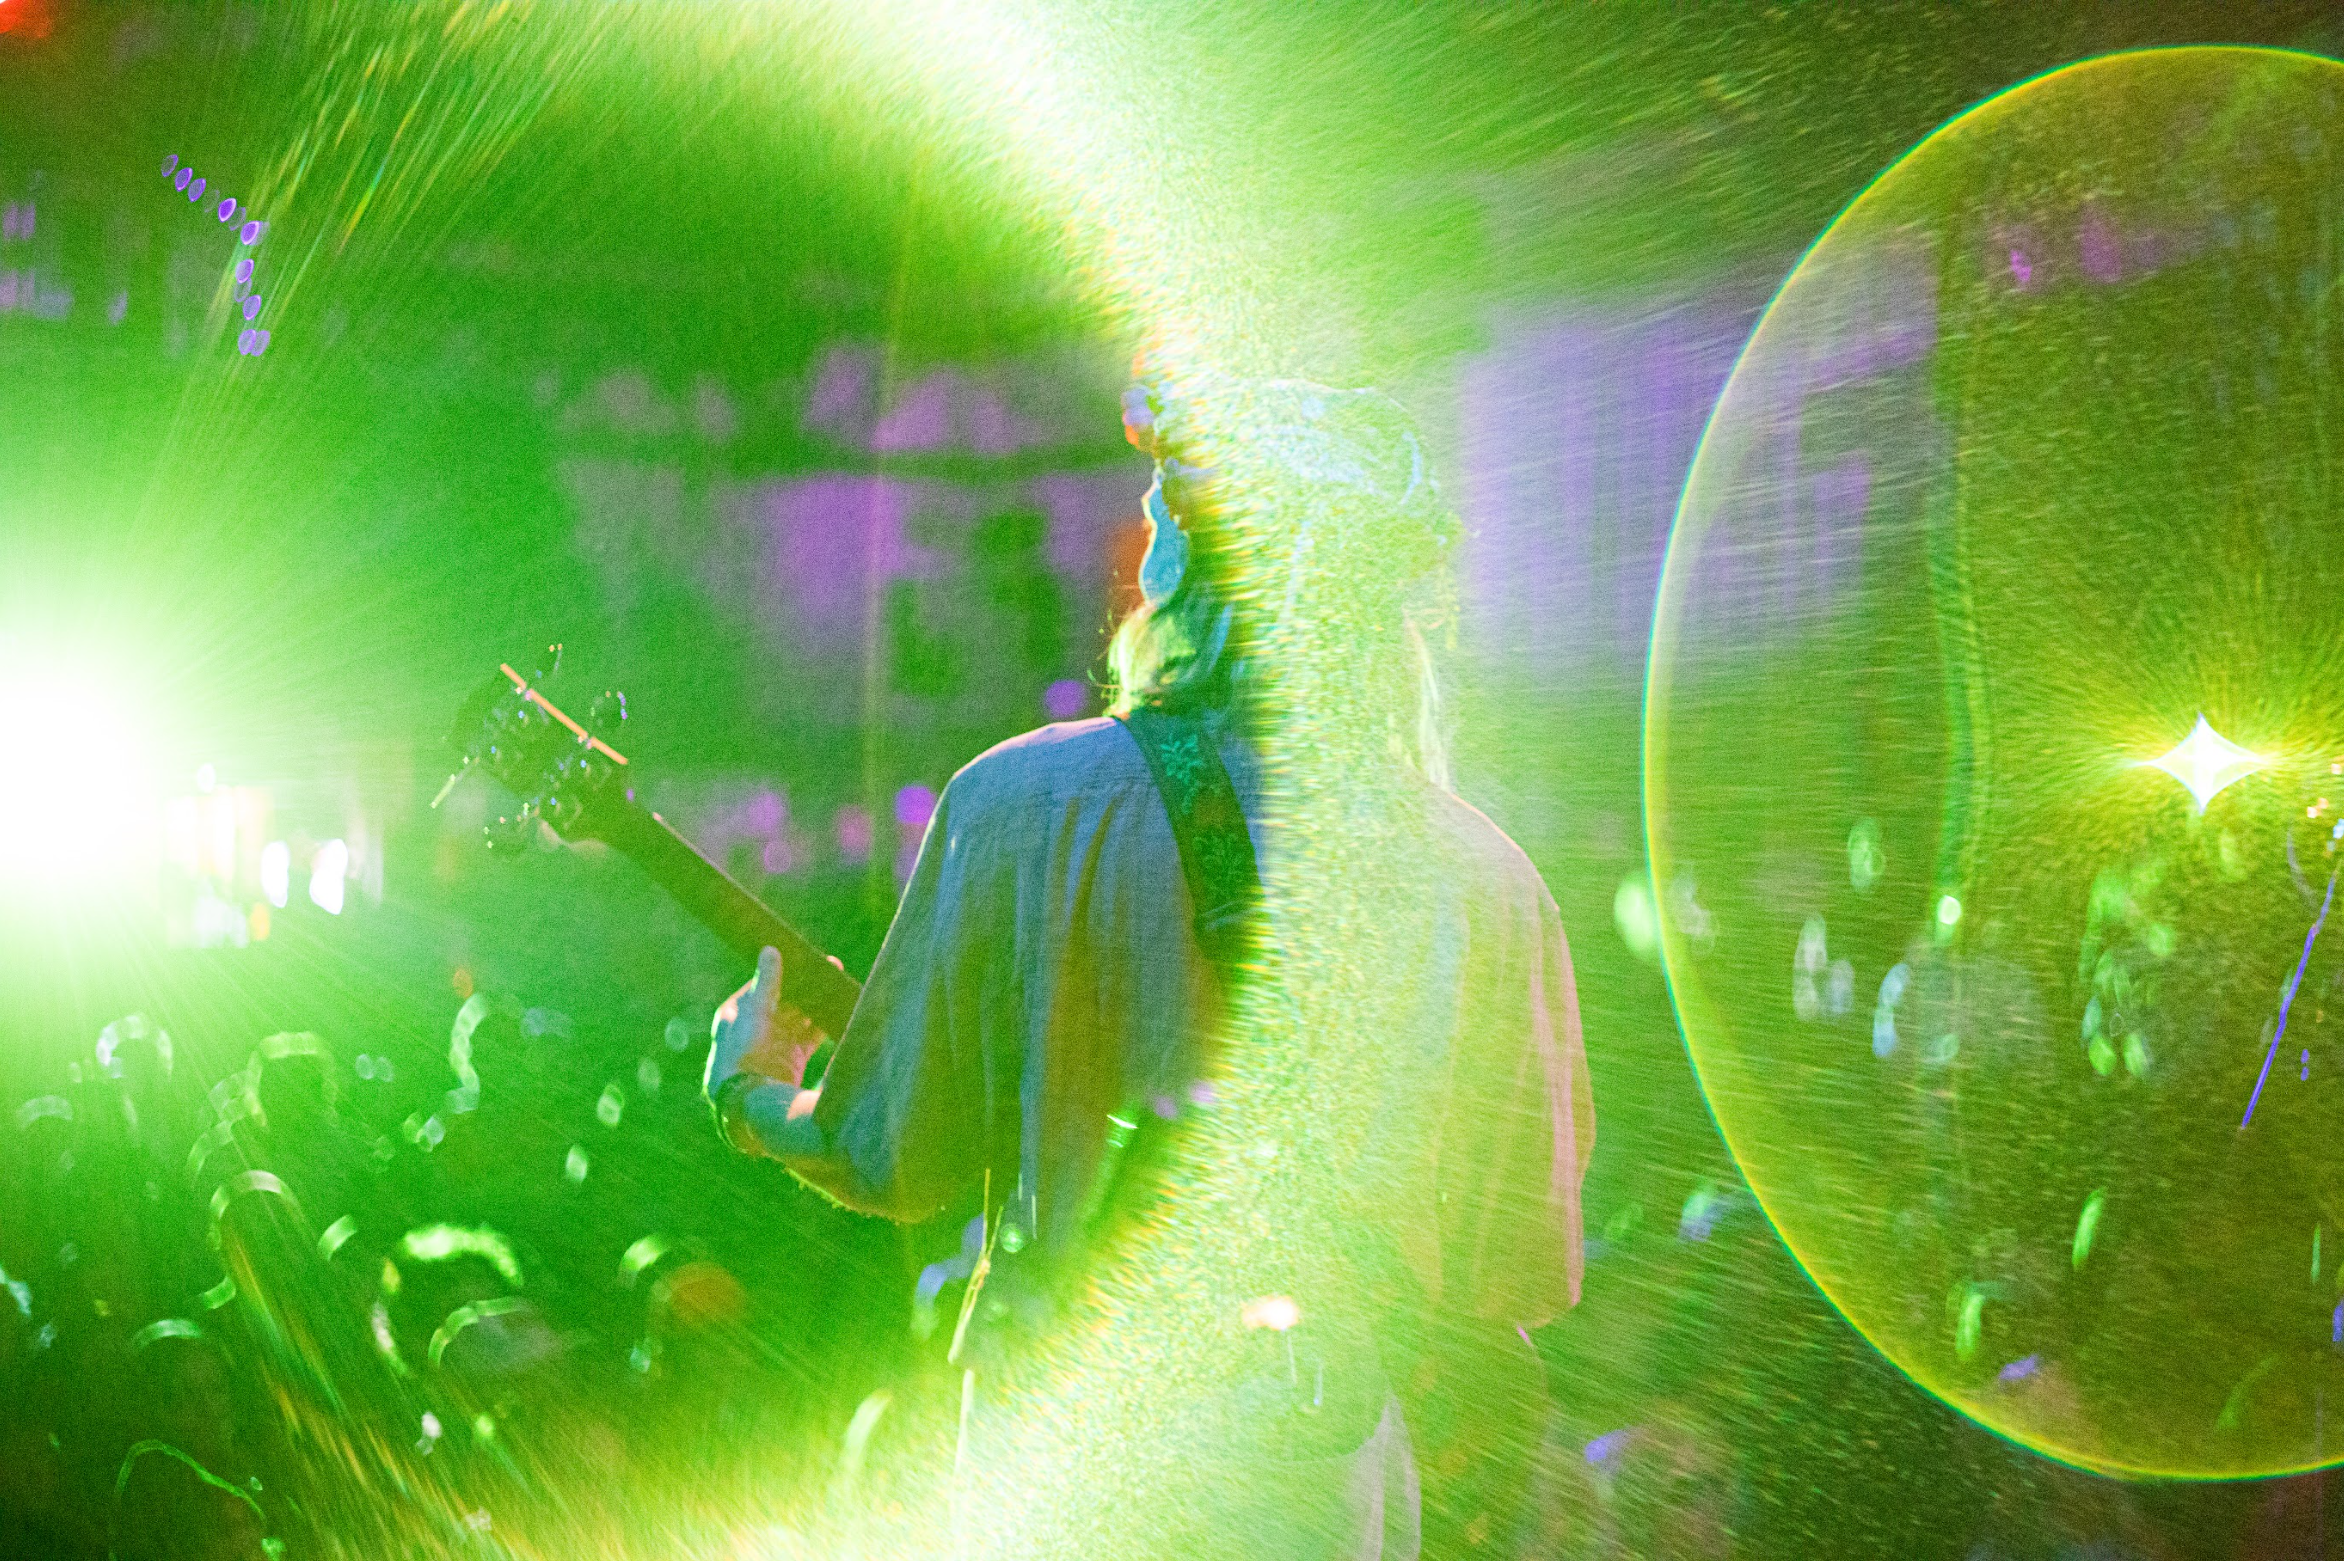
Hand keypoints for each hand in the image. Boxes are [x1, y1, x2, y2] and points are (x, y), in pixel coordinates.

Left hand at [705, 947, 826, 1096]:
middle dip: (804, 989)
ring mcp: (772, 1045)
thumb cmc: (744, 1052)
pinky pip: (808, 1038)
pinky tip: (836, 1014)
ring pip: (798, 1019)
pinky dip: (821, 1027)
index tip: (805, 961)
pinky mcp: (790, 1060)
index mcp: (736, 1013)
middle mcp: (753, 1028)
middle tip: (828, 972)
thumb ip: (766, 981)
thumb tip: (770, 949)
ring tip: (835, 989)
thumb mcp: (755, 1011)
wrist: (750, 1100)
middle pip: (783, 1002)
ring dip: (814, 1006)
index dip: (784, 972)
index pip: (762, 985)